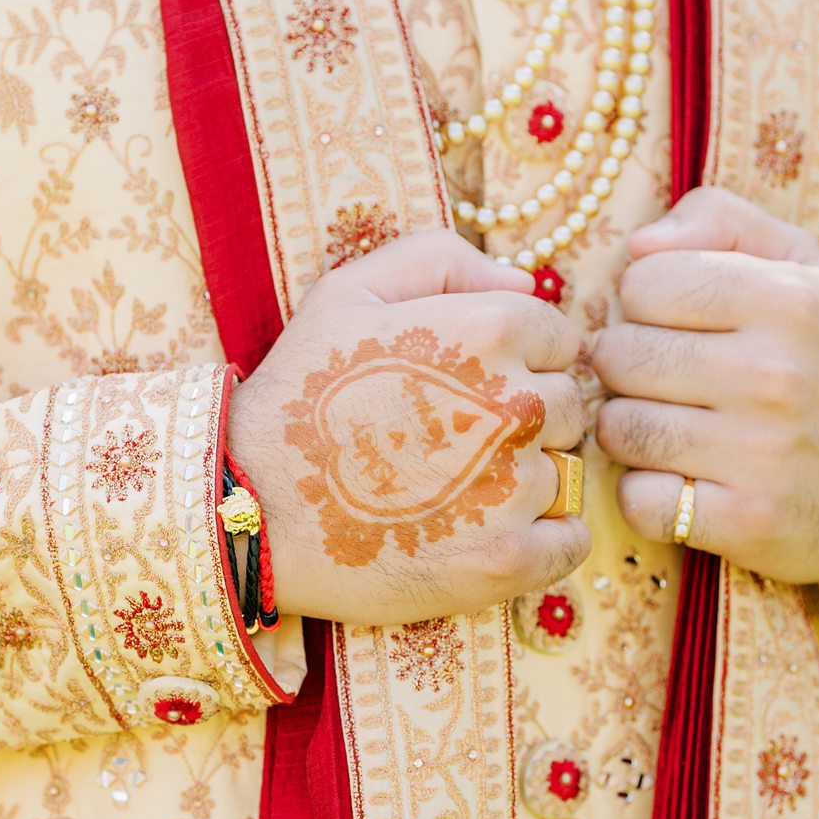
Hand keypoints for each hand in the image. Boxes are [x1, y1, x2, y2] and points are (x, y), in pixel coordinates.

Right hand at [230, 230, 591, 624]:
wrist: (247, 507)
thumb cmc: (299, 395)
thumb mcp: (349, 291)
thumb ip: (442, 259)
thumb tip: (524, 281)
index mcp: (492, 328)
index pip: (558, 341)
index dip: (512, 363)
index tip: (461, 389)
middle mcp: (517, 403)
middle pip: (566, 407)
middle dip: (519, 420)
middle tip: (450, 442)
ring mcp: (517, 486)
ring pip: (564, 472)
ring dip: (522, 481)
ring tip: (449, 489)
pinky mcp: (509, 559)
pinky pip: (571, 541)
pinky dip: (541, 541)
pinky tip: (483, 533)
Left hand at [591, 188, 818, 583]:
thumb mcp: (800, 266)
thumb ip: (721, 221)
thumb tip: (637, 246)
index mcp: (786, 299)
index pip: (641, 283)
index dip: (648, 305)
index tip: (682, 326)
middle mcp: (775, 375)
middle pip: (618, 356)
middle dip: (631, 368)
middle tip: (671, 382)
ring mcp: (763, 454)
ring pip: (619, 429)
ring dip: (632, 432)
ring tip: (673, 428)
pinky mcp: (749, 523)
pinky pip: (639, 500)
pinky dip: (648, 495)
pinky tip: (684, 482)